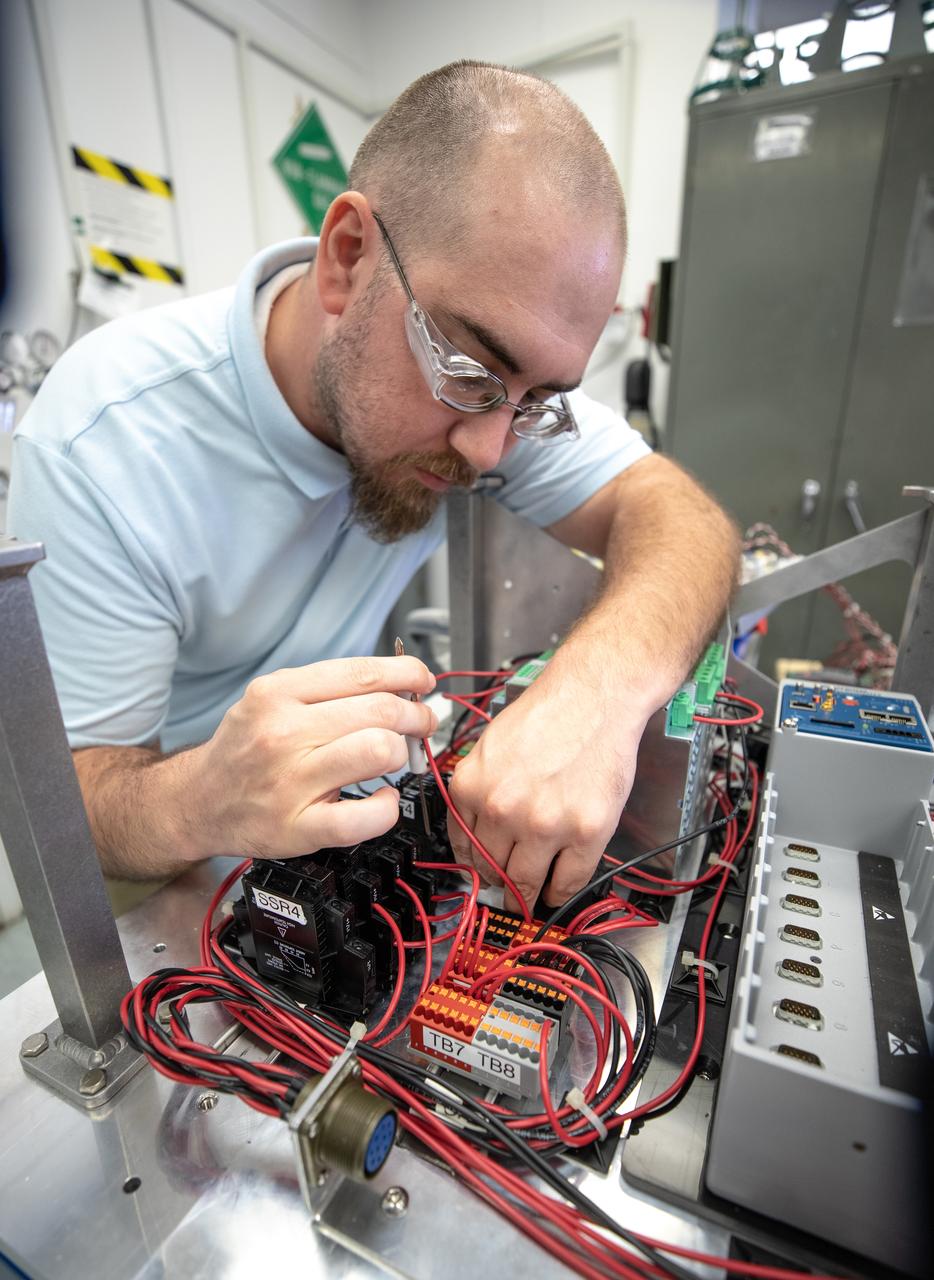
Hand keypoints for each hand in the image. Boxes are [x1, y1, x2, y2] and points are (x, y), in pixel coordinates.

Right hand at [183, 656, 436, 858]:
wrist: (198, 802)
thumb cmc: (246, 749)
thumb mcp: (271, 700)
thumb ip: (326, 690)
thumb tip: (397, 685)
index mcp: (278, 693)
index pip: (363, 673)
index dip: (407, 674)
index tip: (422, 681)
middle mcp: (282, 733)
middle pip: (379, 711)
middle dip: (415, 715)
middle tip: (421, 723)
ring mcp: (289, 782)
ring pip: (377, 751)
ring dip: (402, 753)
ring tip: (398, 756)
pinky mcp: (297, 827)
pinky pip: (363, 817)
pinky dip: (386, 808)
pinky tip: (380, 799)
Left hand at [446, 677, 642, 914]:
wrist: (594, 696)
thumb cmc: (548, 714)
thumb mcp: (490, 748)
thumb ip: (478, 790)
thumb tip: (475, 832)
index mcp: (471, 787)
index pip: (464, 847)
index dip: (475, 866)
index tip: (482, 875)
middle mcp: (503, 810)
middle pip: (493, 869)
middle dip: (500, 882)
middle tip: (506, 889)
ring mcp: (546, 825)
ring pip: (527, 882)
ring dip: (527, 894)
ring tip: (530, 897)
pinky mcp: (586, 832)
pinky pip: (568, 881)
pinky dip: (561, 893)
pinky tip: (559, 890)